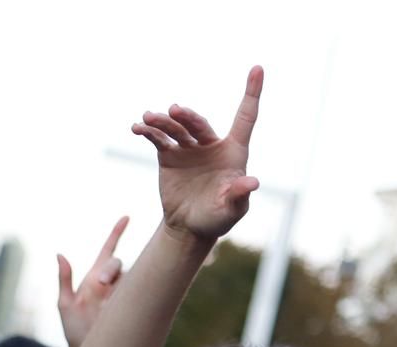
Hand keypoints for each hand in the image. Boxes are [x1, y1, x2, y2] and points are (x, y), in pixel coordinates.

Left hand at [57, 216, 128, 346]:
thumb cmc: (73, 330)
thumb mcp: (65, 304)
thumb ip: (64, 279)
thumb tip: (59, 254)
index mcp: (95, 278)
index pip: (108, 250)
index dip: (117, 233)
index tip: (126, 218)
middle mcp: (112, 284)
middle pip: (118, 263)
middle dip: (111, 268)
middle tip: (102, 283)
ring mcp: (123, 295)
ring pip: (131, 277)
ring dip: (120, 280)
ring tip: (107, 297)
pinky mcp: (132, 307)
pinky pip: (141, 294)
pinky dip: (139, 291)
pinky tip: (135, 296)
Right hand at [132, 66, 262, 242]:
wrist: (189, 227)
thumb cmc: (218, 218)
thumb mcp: (232, 209)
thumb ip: (239, 194)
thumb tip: (252, 182)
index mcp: (233, 151)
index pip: (245, 118)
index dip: (252, 93)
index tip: (258, 68)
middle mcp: (211, 144)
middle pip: (199, 123)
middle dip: (187, 116)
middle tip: (174, 111)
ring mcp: (188, 148)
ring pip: (176, 129)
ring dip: (162, 122)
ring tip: (148, 119)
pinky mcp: (169, 156)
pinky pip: (158, 139)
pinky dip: (148, 132)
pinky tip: (138, 128)